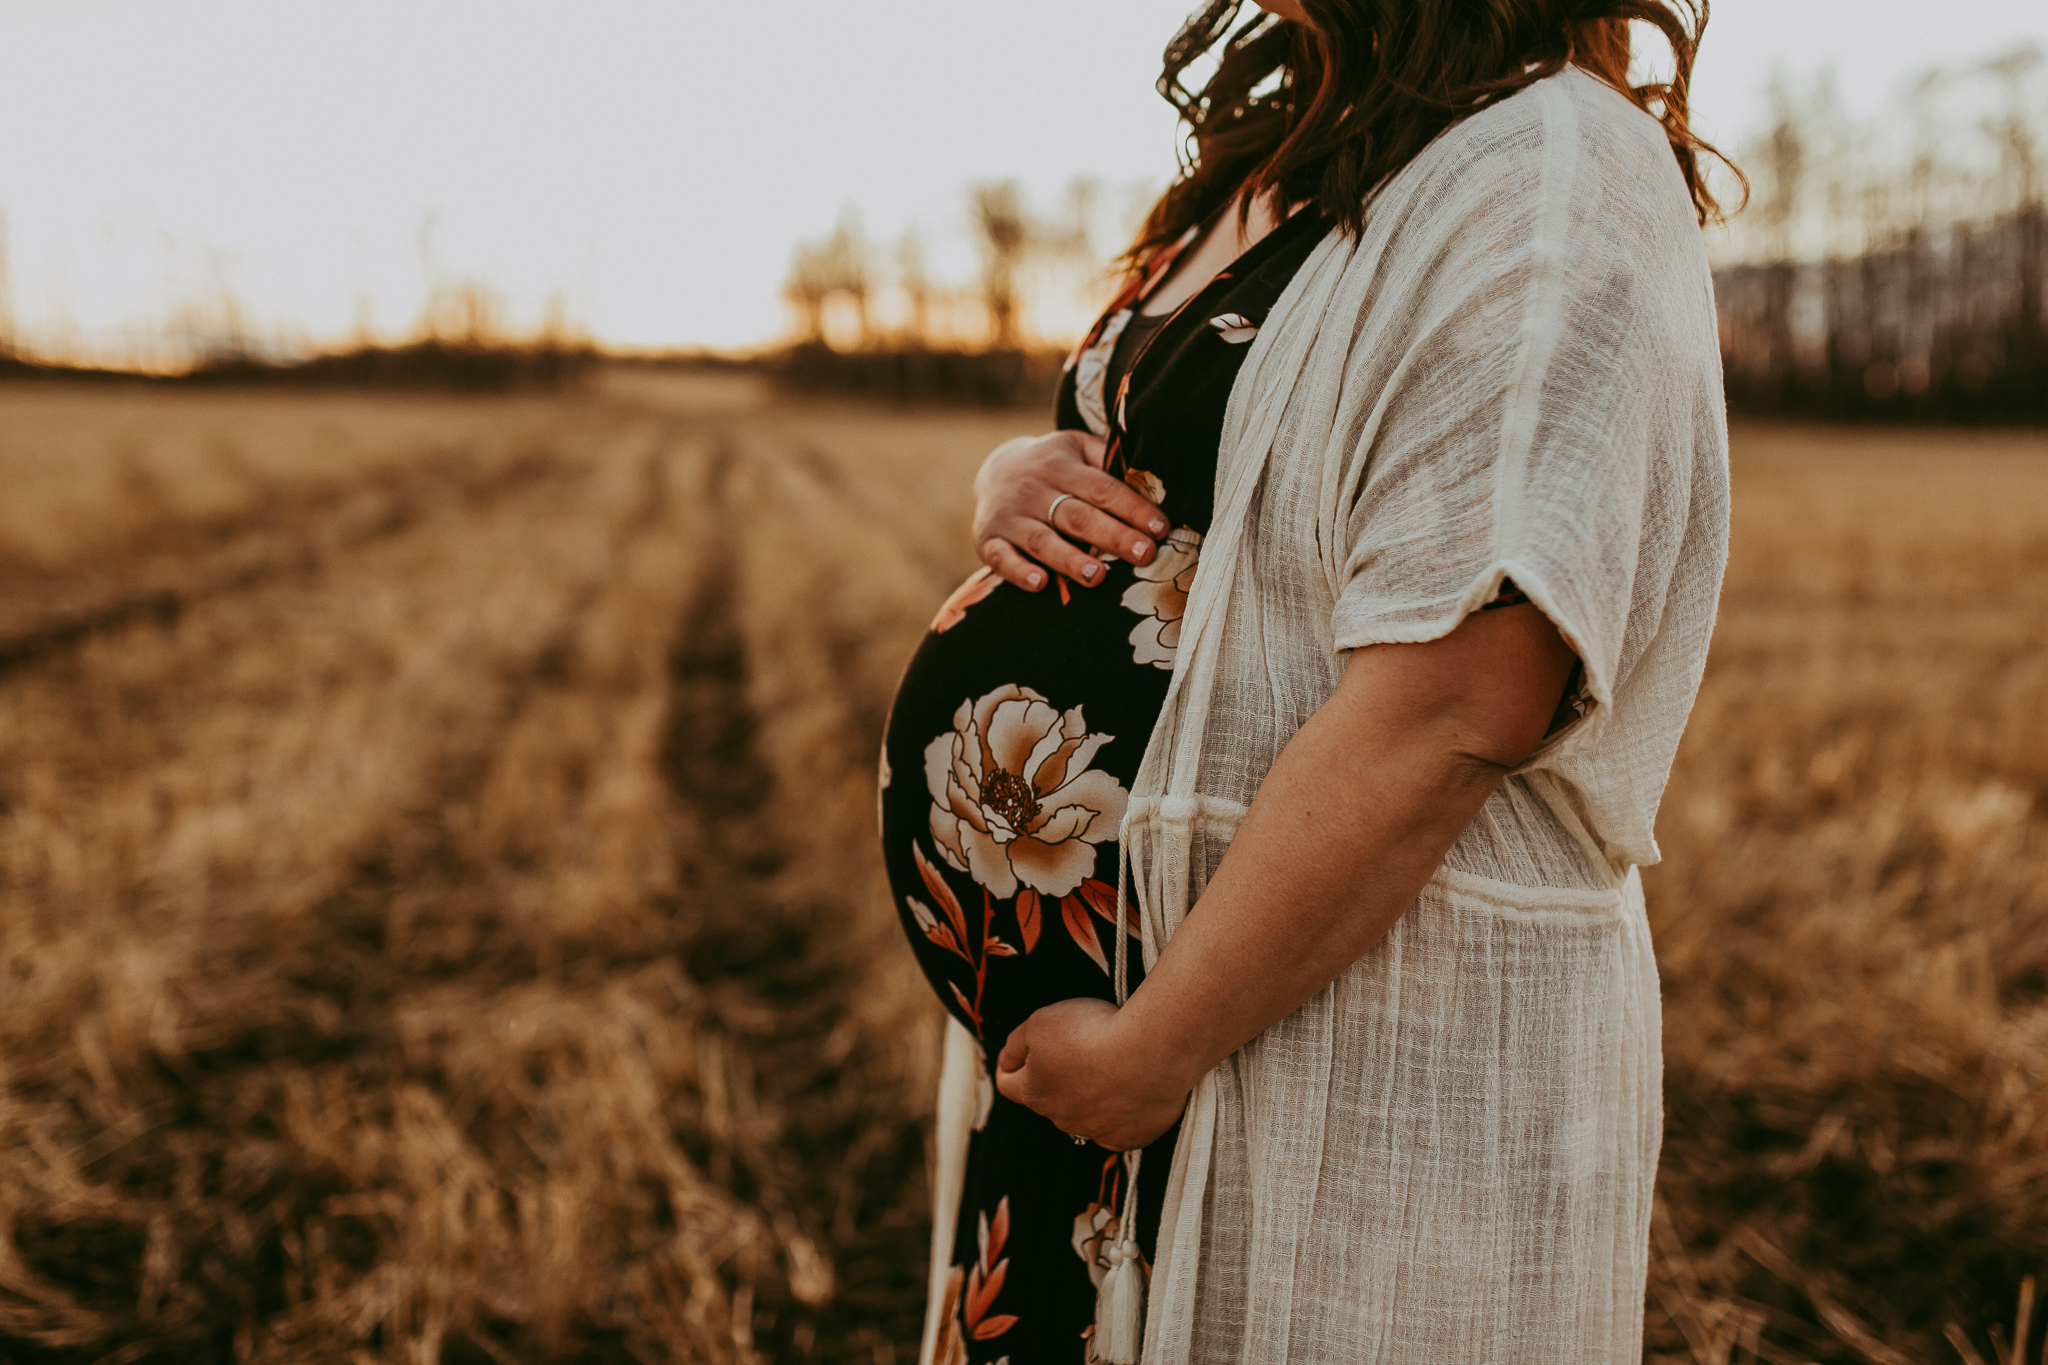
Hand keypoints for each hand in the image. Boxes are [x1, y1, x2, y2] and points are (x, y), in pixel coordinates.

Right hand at [972, 431, 1168, 591]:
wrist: (995, 469)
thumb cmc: (1054, 464)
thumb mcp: (1077, 447)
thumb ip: (1107, 460)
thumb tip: (1152, 479)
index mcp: (1061, 465)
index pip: (1102, 488)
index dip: (1132, 508)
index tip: (1161, 528)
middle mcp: (1033, 489)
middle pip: (1077, 516)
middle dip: (1113, 536)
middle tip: (1144, 554)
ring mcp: (1009, 516)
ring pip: (1043, 540)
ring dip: (1070, 559)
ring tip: (1098, 576)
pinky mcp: (988, 539)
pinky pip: (1001, 558)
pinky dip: (1019, 572)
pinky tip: (1040, 584)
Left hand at [995, 998, 1191, 1150]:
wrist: (1150, 1051)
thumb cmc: (1093, 1032)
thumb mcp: (1040, 1022)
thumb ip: (1016, 1043)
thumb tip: (1006, 1062)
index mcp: (1035, 1092)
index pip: (1009, 1084)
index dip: (1010, 1066)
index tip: (1020, 1055)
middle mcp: (1062, 1119)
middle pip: (1051, 1099)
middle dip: (1058, 1078)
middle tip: (1081, 1050)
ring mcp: (1098, 1133)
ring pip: (1086, 1116)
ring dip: (1092, 1096)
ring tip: (1113, 1067)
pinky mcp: (1132, 1138)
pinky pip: (1120, 1129)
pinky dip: (1123, 1113)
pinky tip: (1134, 1092)